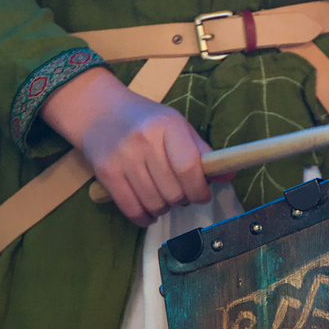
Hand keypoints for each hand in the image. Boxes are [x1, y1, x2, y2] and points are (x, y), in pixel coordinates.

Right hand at [42, 66, 212, 224]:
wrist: (98, 110)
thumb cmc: (145, 121)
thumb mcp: (176, 125)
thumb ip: (202, 151)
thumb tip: (229, 174)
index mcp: (167, 126)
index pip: (188, 169)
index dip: (199, 190)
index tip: (201, 194)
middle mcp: (144, 141)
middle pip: (173, 192)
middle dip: (182, 199)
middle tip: (178, 191)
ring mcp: (123, 158)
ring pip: (155, 204)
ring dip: (164, 208)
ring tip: (162, 196)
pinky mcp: (106, 173)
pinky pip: (132, 210)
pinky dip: (145, 218)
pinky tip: (149, 211)